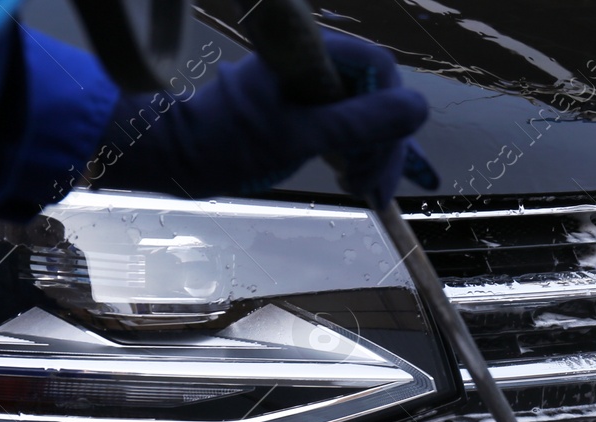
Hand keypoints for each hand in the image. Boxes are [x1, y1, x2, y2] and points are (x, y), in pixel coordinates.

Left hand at [101, 29, 437, 206]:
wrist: (177, 158)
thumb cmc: (227, 142)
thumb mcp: (299, 135)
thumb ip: (359, 122)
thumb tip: (417, 109)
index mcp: (311, 55)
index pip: (377, 70)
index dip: (389, 113)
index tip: (379, 155)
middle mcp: (315, 66)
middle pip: (375, 98)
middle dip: (381, 146)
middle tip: (372, 188)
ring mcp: (310, 90)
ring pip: (365, 119)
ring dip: (374, 158)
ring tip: (366, 192)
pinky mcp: (305, 113)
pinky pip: (347, 130)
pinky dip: (359, 157)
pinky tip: (364, 183)